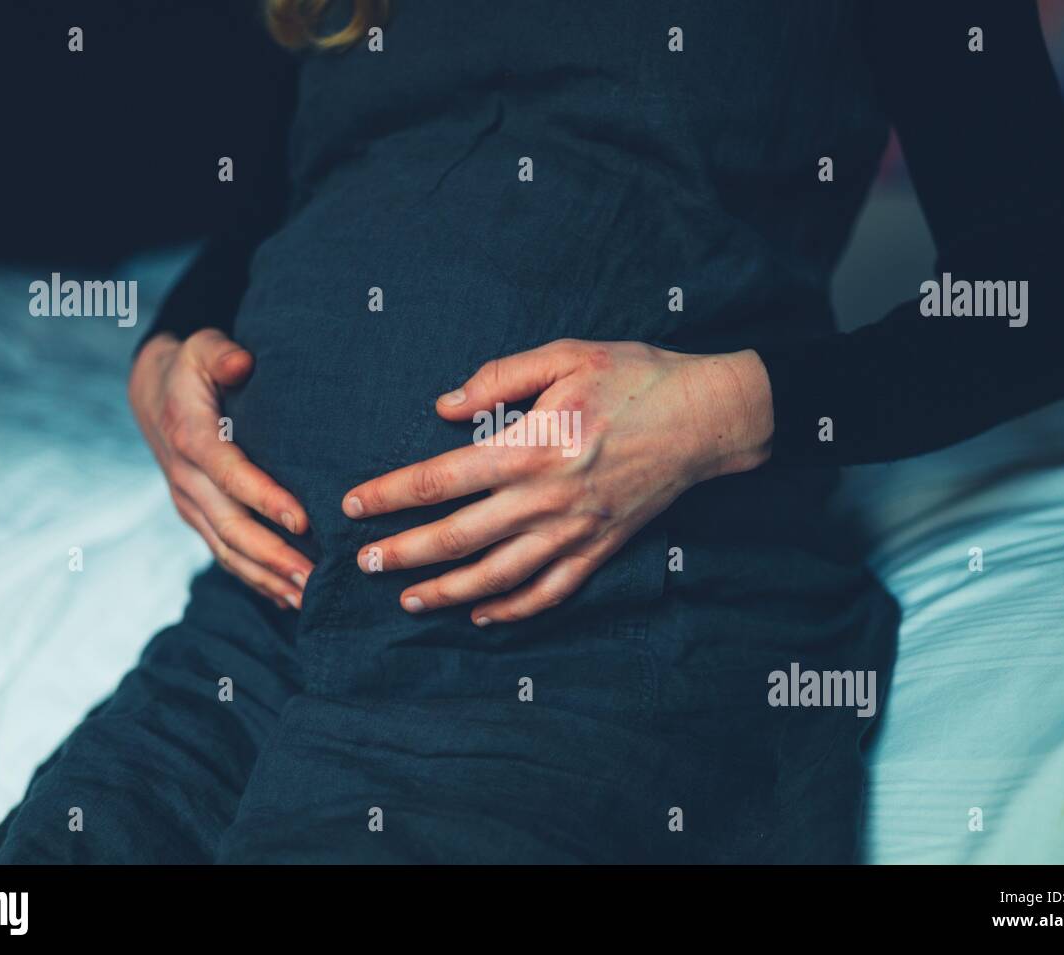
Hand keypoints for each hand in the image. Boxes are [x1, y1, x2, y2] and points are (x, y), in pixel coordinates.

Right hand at [128, 329, 312, 609]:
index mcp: (192, 438)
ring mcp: (188, 502)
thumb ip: (222, 354)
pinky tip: (285, 596)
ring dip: (266, 577)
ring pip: (226, 550)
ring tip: (307, 598)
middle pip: (231, 527)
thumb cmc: (191, 368)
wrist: (153, 392)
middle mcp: (186, 478)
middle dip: (273, 557)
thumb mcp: (202, 346)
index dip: (265, 500)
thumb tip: (242, 364)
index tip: (303, 521)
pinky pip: (223, 554)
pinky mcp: (195, 515)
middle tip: (315, 578)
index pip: (231, 475)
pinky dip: (253, 578)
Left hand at [343, 339, 772, 624]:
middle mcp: (546, 498)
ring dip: (446, 592)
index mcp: (531, 447)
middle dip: (402, 555)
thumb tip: (444, 406)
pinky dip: (512, 610)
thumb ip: (499, 378)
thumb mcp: (566, 355)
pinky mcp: (601, 548)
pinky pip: (549, 592)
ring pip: (497, 576)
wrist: (709, 418)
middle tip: (362, 565)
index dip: (390, 495)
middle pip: (457, 538)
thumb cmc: (636, 378)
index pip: (440, 479)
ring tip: (407, 601)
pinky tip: (481, 616)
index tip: (354, 505)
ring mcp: (575, 531)